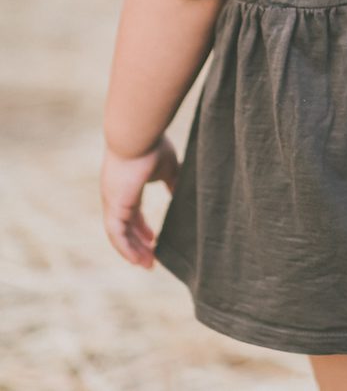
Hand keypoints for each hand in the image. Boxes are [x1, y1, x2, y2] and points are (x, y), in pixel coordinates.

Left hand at [100, 135, 178, 268]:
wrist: (137, 135)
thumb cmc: (153, 146)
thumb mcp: (168, 168)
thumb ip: (173, 183)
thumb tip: (180, 195)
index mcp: (127, 186)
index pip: (132, 212)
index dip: (142, 227)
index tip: (154, 238)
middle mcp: (116, 197)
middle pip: (124, 227)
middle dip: (138, 243)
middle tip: (151, 258)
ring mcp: (112, 202)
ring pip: (119, 234)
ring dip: (133, 251)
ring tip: (148, 264)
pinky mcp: (114, 206)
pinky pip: (117, 235)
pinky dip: (126, 248)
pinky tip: (138, 259)